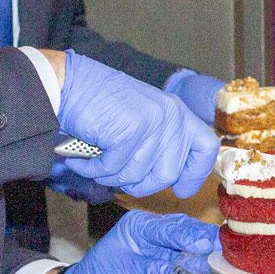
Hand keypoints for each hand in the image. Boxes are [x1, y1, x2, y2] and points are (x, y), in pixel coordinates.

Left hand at [54, 211, 220, 273]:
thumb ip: (157, 271)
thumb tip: (186, 271)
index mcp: (142, 227)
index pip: (173, 228)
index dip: (191, 236)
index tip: (207, 244)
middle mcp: (159, 240)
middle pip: (191, 241)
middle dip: (203, 252)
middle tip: (218, 260)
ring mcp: (167, 261)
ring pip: (194, 264)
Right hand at [55, 52, 219, 198]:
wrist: (68, 83)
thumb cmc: (99, 105)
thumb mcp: (141, 119)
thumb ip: (159, 143)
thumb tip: (172, 180)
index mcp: (177, 113)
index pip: (206, 147)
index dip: (195, 174)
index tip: (180, 190)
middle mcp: (171, 116)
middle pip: (168, 175)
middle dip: (138, 184)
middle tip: (114, 175)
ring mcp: (152, 122)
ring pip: (137, 176)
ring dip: (109, 176)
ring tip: (93, 160)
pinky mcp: (130, 130)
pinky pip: (113, 169)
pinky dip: (92, 169)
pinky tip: (80, 157)